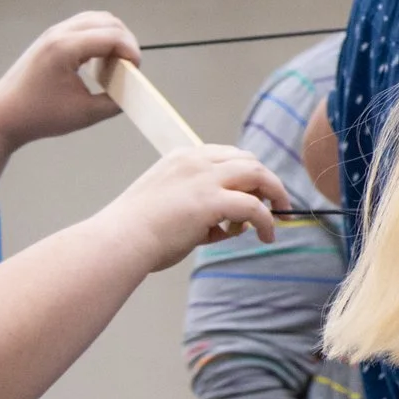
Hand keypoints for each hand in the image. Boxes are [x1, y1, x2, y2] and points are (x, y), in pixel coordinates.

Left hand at [0, 11, 141, 151]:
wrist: (4, 114)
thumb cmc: (40, 116)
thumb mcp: (85, 114)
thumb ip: (115, 102)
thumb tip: (131, 91)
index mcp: (66, 48)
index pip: (113, 36)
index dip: (132, 51)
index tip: (136, 72)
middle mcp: (60, 33)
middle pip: (108, 21)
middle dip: (126, 41)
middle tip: (130, 68)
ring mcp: (54, 32)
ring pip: (97, 19)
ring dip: (113, 36)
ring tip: (116, 63)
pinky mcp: (51, 37)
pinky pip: (84, 25)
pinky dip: (99, 37)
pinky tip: (99, 60)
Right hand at [101, 144, 292, 271]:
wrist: (119, 241)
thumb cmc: (138, 232)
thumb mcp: (170, 207)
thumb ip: (202, 210)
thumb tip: (232, 226)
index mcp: (182, 158)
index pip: (228, 156)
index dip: (246, 176)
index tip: (254, 196)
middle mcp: (196, 161)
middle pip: (249, 160)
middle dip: (266, 182)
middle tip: (276, 206)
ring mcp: (204, 178)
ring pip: (259, 175)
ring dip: (275, 195)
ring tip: (279, 218)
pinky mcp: (212, 201)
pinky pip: (254, 207)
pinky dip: (267, 221)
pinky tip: (266, 236)